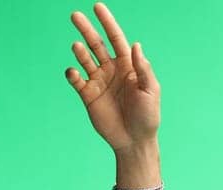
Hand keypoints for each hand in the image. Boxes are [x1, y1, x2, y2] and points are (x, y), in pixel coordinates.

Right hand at [65, 3, 160, 150]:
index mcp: (127, 66)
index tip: (98, 6)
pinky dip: (72, 74)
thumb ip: (143, 68)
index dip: (107, 22)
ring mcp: (99, 82)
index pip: (115, 38)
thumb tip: (135, 45)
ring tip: (77, 46)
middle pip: (96, 43)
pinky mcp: (88, 96)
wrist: (135, 142)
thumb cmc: (147, 118)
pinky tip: (73, 73)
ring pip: (85, 59)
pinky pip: (76, 80)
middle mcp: (111, 70)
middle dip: (86, 29)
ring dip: (80, 51)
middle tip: (75, 15)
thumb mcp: (151, 91)